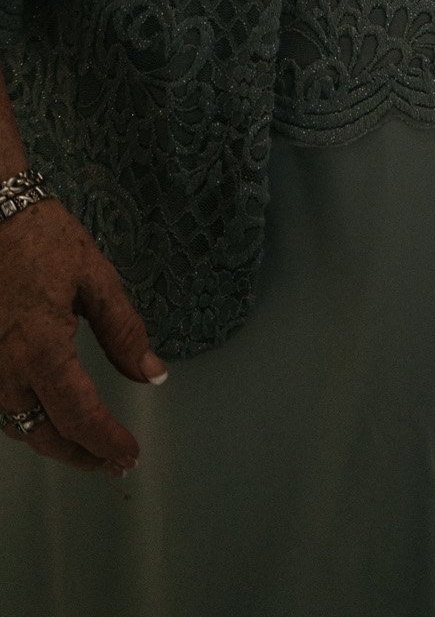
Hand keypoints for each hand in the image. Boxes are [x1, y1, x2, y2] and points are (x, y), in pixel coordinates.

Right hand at [0, 199, 166, 474]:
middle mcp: (3, 370)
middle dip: (81, 454)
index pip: (78, 417)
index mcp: (41, 349)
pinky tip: (48, 417)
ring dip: (51, 441)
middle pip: (43, 435)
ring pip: (16, 427)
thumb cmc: (44, 240)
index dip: (106, 443)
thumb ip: (124, 332)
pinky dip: (25, 422)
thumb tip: (153, 375)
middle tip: (114, 461)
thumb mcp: (96, 278)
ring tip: (88, 445)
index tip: (129, 454)